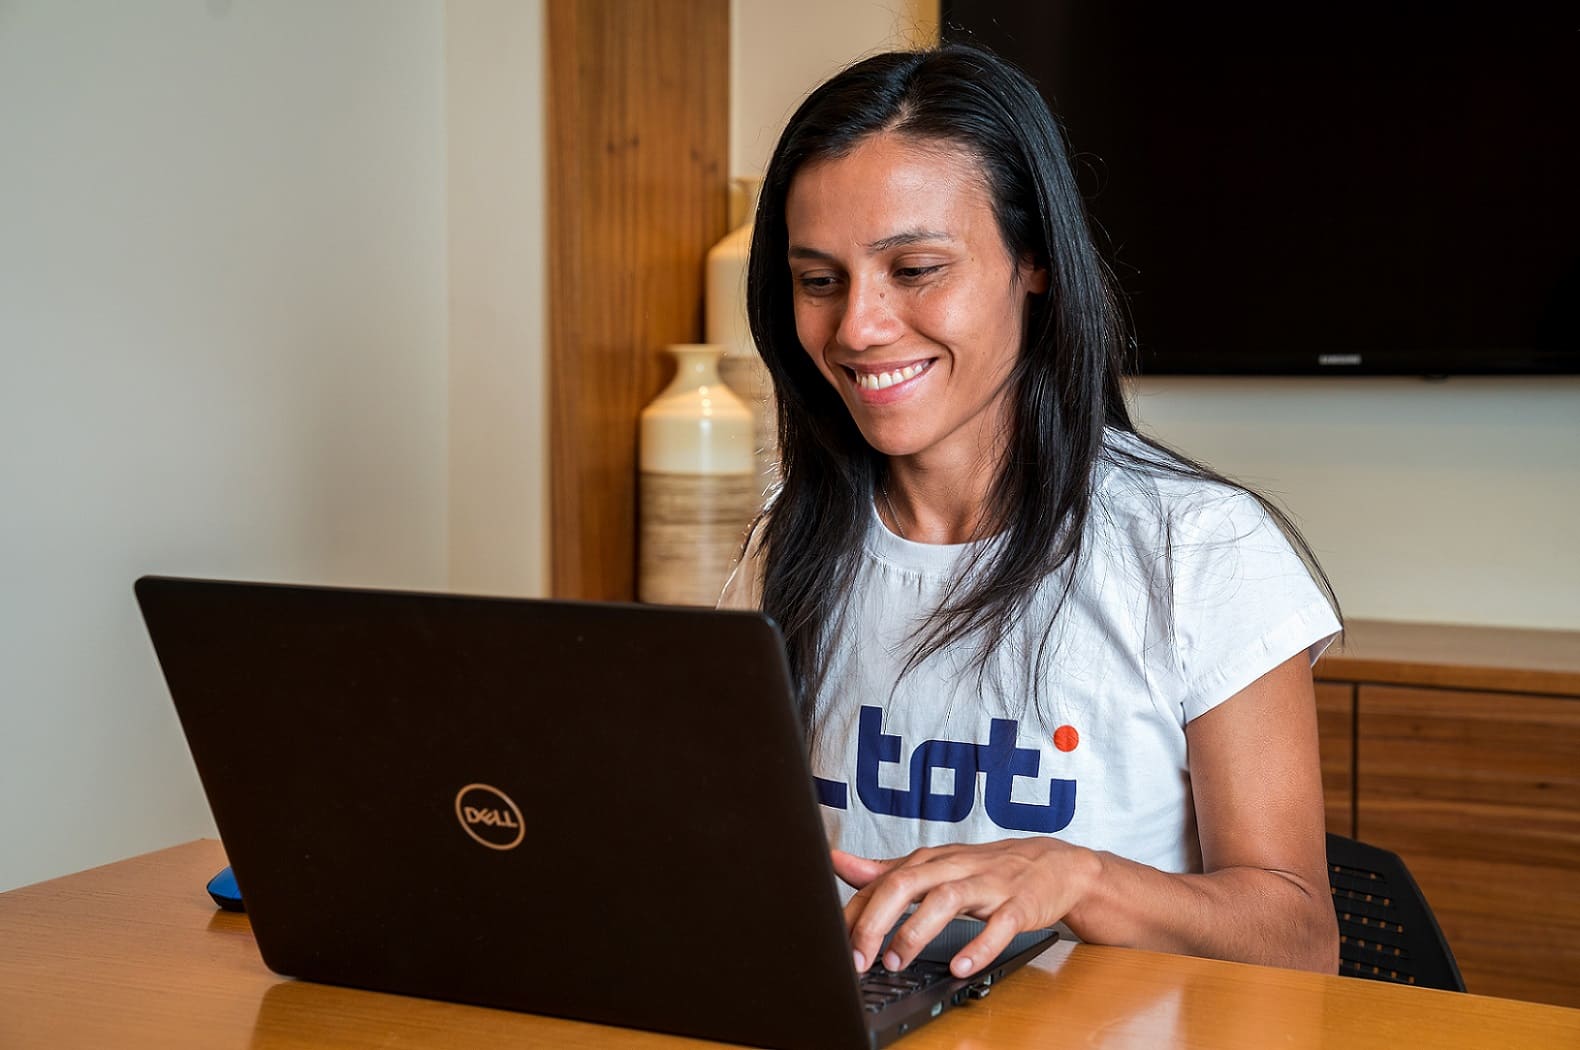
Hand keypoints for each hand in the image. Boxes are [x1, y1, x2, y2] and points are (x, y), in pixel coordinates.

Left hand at [832, 839, 1100, 977]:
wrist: (1055, 864)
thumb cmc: (989, 868)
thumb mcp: (936, 865)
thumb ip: (887, 870)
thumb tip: (839, 863)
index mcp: (932, 861)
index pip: (883, 881)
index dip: (858, 913)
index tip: (838, 943)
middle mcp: (955, 868)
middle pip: (907, 884)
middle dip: (877, 922)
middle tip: (860, 958)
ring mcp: (988, 885)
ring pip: (946, 900)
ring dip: (917, 932)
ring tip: (897, 962)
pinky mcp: (1019, 906)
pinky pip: (999, 925)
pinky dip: (979, 946)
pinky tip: (960, 966)